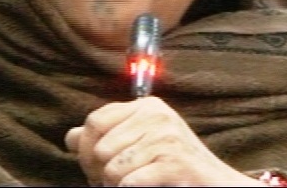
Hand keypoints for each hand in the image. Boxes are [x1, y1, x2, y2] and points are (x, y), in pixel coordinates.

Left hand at [65, 96, 260, 186]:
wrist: (217, 185)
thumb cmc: (175, 167)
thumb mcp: (140, 144)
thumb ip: (107, 136)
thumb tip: (70, 136)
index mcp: (147, 106)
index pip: (94, 121)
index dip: (86, 149)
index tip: (95, 169)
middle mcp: (157, 114)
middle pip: (99, 146)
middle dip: (99, 173)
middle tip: (116, 182)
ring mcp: (167, 137)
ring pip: (112, 167)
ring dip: (116, 185)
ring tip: (135, 184)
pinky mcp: (175, 162)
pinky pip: (129, 182)